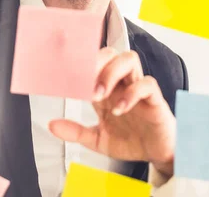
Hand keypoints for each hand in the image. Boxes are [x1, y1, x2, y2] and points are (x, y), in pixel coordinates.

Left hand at [49, 47, 175, 175]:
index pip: (94, 64)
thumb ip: (76, 132)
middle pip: (111, 54)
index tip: (65, 76)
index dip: (80, 66)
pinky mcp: (155, 100)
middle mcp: (123, 85)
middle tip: (84, 84)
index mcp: (108, 90)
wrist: (157, 154)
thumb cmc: (131, 140)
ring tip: (100, 94)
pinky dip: (131, 94)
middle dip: (96, 62)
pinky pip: (147, 84)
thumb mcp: (97, 139)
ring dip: (112, 72)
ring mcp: (139, 90)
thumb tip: (52, 125)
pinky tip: (119, 109)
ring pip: (130, 59)